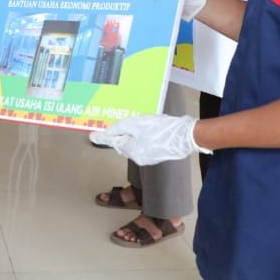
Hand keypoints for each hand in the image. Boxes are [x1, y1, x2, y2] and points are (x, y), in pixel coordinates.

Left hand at [88, 114, 209, 165]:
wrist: (186, 136)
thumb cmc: (162, 129)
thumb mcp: (136, 124)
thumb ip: (120, 128)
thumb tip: (108, 133)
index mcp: (131, 150)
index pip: (113, 142)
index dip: (102, 138)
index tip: (92, 137)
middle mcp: (139, 157)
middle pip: (123, 143)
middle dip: (121, 133)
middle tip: (121, 124)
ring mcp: (149, 157)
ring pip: (134, 143)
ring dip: (134, 134)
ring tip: (142, 123)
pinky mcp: (157, 153)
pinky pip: (144, 144)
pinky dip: (143, 136)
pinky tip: (150, 128)